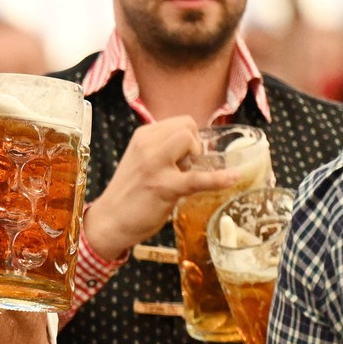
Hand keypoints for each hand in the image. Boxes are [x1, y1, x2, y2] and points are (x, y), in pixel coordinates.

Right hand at [82, 115, 241, 260]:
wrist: (109, 221)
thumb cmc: (129, 194)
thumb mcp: (141, 160)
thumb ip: (163, 150)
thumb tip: (195, 148)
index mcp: (142, 137)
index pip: (181, 122)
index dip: (191, 138)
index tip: (184, 157)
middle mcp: (146, 145)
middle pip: (187, 126)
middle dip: (195, 145)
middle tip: (186, 167)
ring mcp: (154, 165)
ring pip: (188, 139)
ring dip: (197, 157)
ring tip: (185, 175)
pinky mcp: (164, 187)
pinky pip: (198, 178)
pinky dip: (219, 178)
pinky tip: (233, 177)